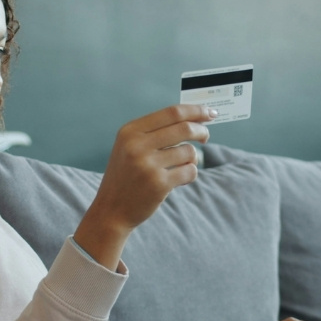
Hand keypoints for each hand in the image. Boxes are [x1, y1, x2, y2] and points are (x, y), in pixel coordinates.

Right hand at [74, 104, 215, 268]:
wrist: (111, 210)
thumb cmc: (126, 176)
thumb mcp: (129, 147)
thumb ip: (155, 132)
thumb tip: (193, 118)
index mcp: (130, 131)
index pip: (172, 113)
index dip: (195, 111)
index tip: (209, 113)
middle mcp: (137, 145)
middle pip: (184, 128)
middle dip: (201, 131)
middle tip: (206, 137)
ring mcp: (148, 165)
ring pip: (189, 151)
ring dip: (191, 159)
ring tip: (180, 167)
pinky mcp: (159, 183)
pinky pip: (190, 171)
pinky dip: (190, 174)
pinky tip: (179, 180)